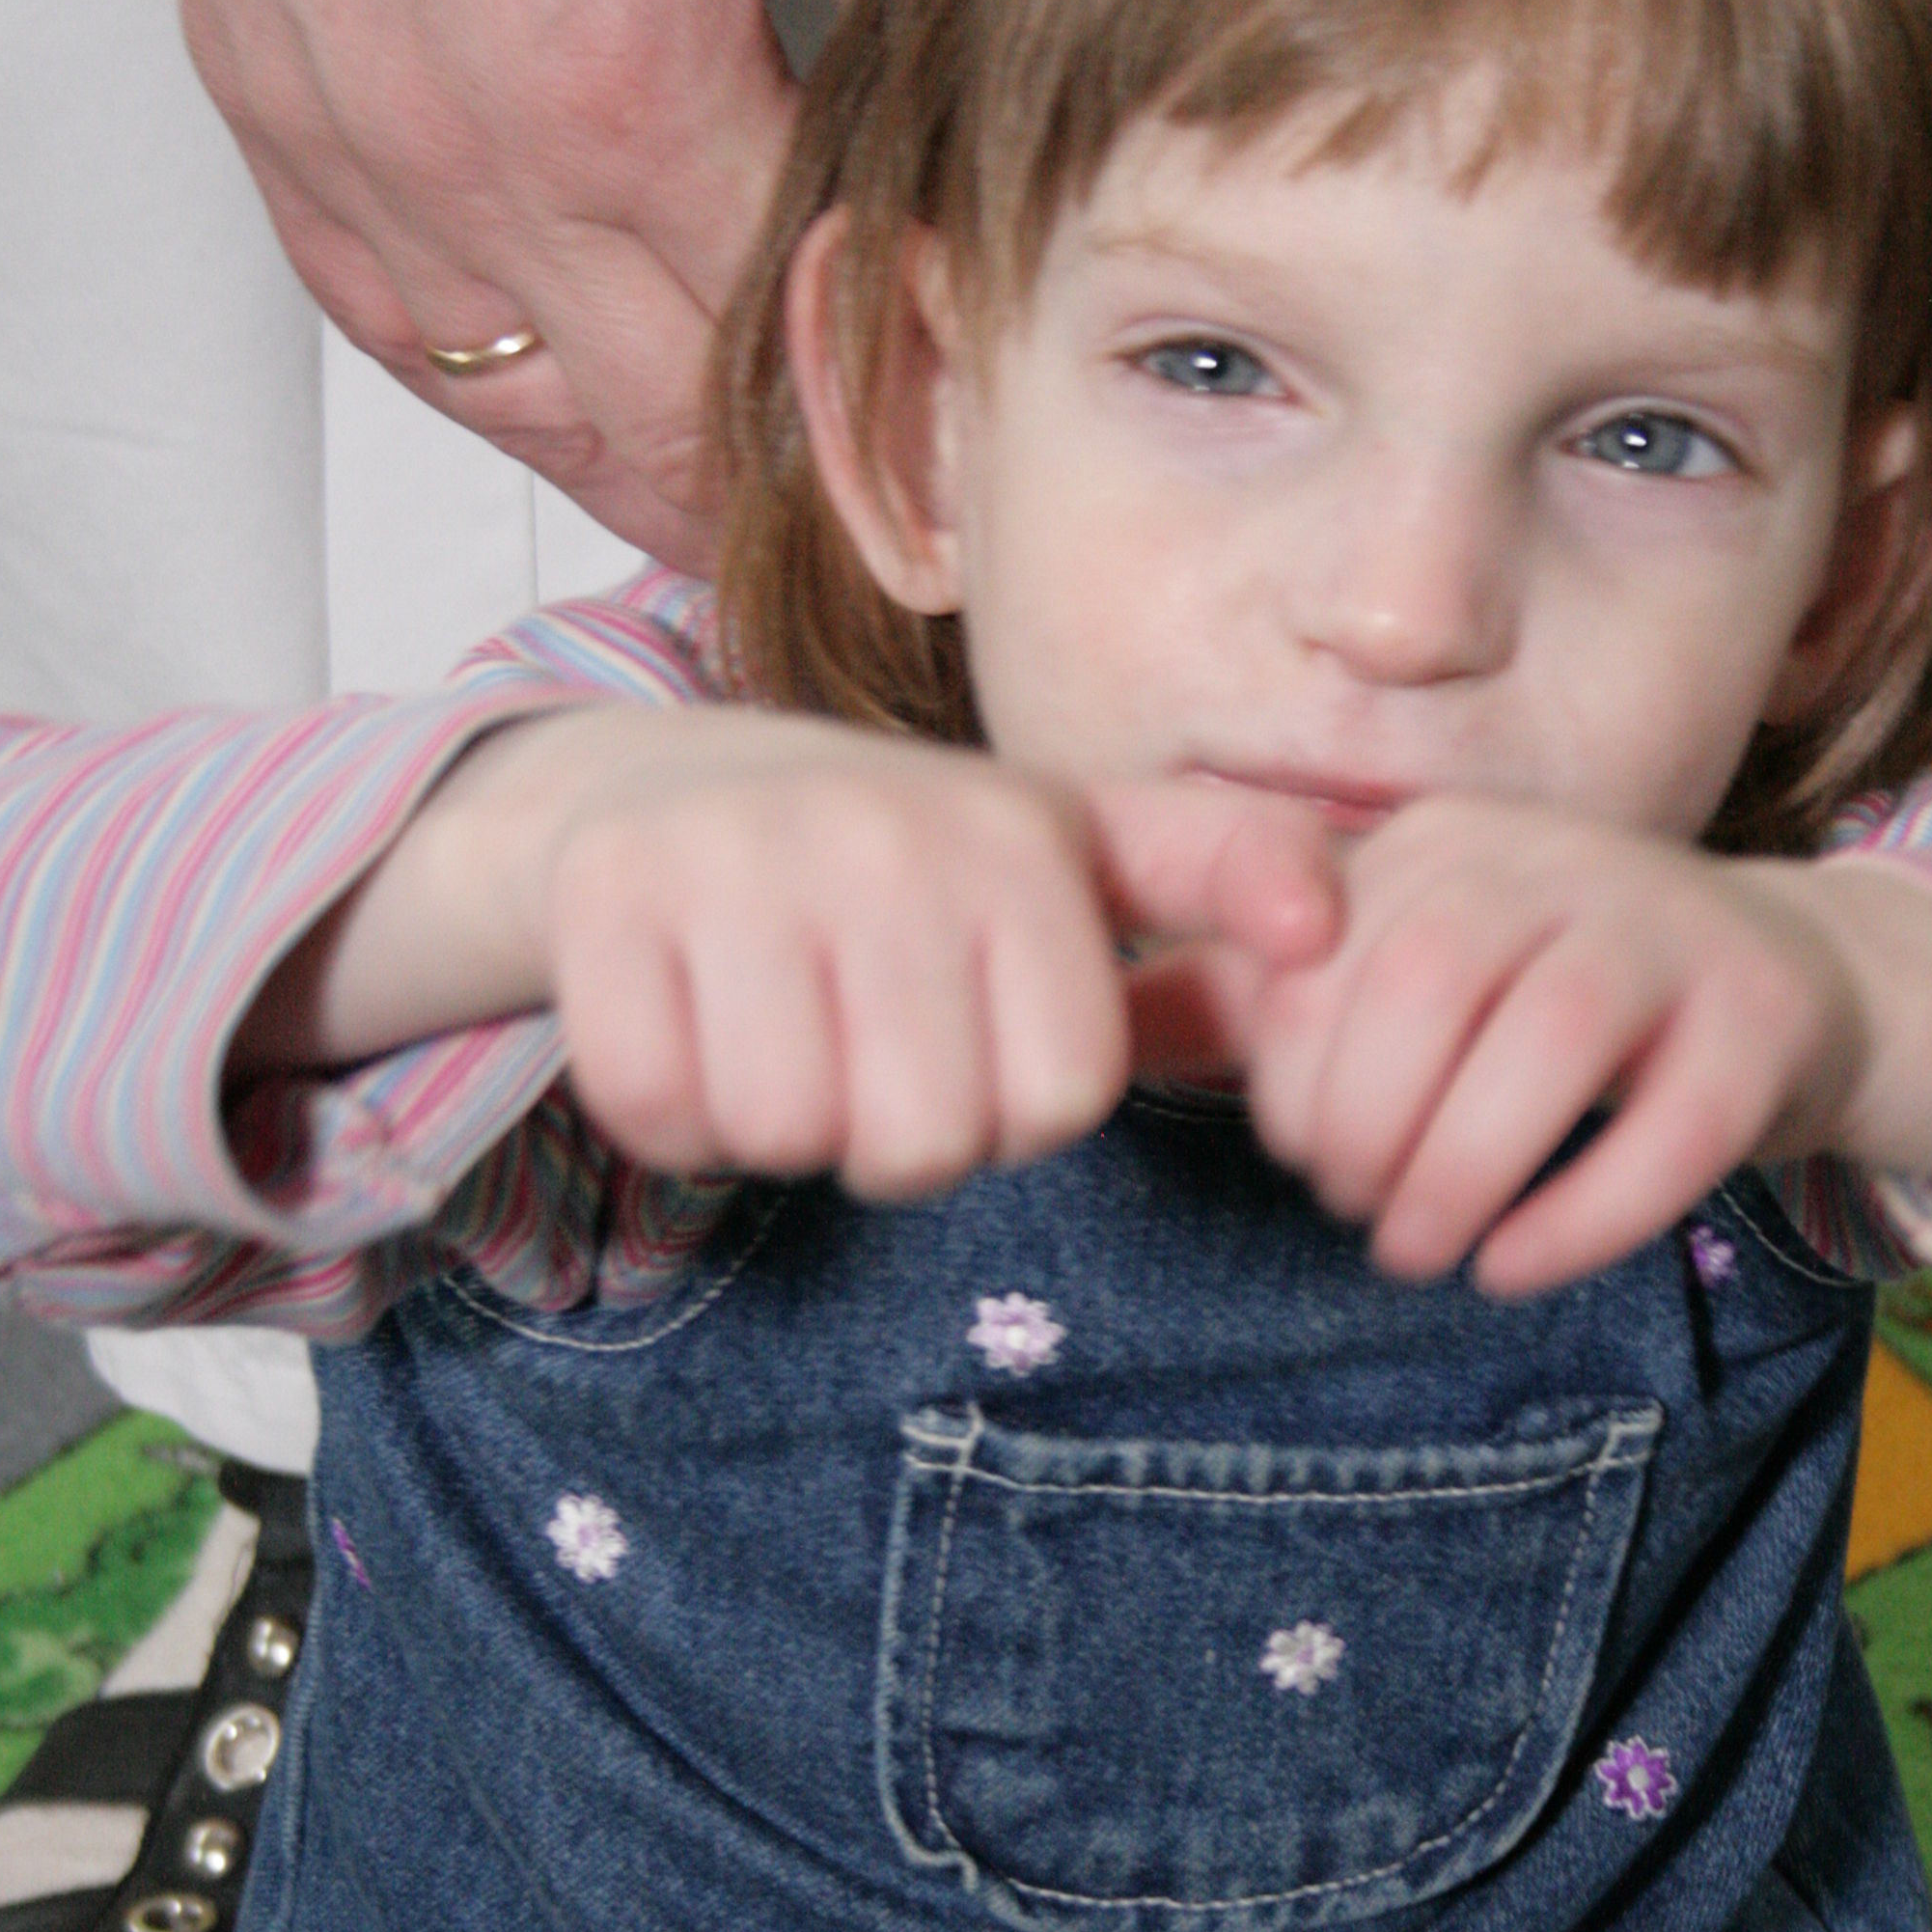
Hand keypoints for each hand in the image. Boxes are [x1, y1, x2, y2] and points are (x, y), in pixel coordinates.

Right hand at [0, 0, 949, 566]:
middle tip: (848, 569)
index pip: (793, 344)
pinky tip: (554, 408)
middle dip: (768, 513)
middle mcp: (485, 159)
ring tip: (718, 532)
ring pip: (521, 413)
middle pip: (660, 432)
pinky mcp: (282, 120)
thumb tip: (945, 56)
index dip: (882, 426)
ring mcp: (368, 155)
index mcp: (641, 86)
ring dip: (630, 482)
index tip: (942, 482)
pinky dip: (492, 388)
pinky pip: (393, 330)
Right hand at [242, 708, 1342, 1194]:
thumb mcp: (1085, 851)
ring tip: (784, 1032)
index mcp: (1018, 839)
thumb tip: (1325, 918)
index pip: (1054, 1104)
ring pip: (786, 1133)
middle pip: (920, 1142)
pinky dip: (673, 1111)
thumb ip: (1220, 874)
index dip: (1011, 1112)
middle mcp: (884, 832)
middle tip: (866, 1049)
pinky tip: (693, 1029)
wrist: (675, 789)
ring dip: (781, 1125)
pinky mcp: (606, 895)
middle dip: (893, 1135)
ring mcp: (736, 856)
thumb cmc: (916, 865)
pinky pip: (659, 1108)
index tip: (974, 1038)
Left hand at [1216, 798, 1868, 1297]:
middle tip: (1366, 1216)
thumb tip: (1094, 1036)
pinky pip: (1674, 1125)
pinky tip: (1514, 1268)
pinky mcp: (1763, 1018)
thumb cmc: (1549, 1000)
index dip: (1292, 1080)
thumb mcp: (1404, 974)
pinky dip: (1579, 1218)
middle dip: (1368, 1128)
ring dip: (1461, 1175)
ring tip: (1425, 1253)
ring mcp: (1671, 930)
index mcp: (1443, 845)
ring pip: (1548, 1043)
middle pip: (1426, 986)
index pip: (1326, 953)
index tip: (1306, 1156)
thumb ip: (1256, 1005)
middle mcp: (1554, 860)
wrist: (1787, 986)